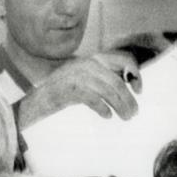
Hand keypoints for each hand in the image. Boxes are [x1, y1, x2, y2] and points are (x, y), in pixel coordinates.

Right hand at [18, 52, 141, 127]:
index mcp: (92, 59)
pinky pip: (94, 99)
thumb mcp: (84, 78)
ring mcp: (78, 76)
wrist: (38, 100)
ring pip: (109, 91)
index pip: (122, 60)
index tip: (139, 90)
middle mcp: (86, 64)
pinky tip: (107, 116)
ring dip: (121, 106)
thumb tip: (127, 85)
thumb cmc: (63, 93)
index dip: (135, 74)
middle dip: (129, 98)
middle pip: (117, 81)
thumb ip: (102, 77)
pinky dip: (103, 108)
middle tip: (134, 113)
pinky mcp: (71, 90)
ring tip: (126, 117)